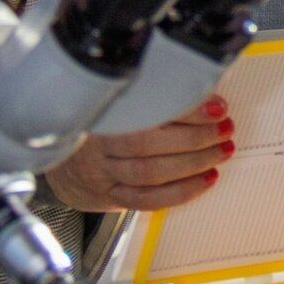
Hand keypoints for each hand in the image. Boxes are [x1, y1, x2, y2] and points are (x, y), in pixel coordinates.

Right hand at [44, 95, 235, 211]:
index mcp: (99, 113)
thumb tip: (198, 84)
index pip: (144, 110)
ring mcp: (102, 173)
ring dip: (194, 163)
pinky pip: (148, 199)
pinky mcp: (111, 195)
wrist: (58, 156)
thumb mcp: (110, 99)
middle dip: (195, 137)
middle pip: (148, 144)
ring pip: (151, 172)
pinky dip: (182, 191)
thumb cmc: (95, 123)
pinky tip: (206, 178)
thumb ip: (145, 93)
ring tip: (222, 151)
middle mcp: (97, 144)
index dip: (185, 109)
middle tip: (224, 129)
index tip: (215, 105)